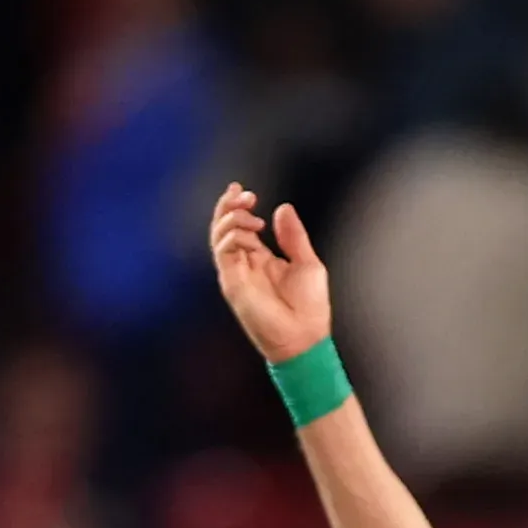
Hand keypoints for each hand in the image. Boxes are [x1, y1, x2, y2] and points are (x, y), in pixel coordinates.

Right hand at [208, 183, 333, 358]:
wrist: (305, 338)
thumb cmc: (309, 308)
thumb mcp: (307, 262)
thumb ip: (293, 236)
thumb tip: (282, 208)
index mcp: (261, 259)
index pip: (241, 226)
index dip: (237, 206)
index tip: (244, 190)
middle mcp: (245, 264)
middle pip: (224, 227)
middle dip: (229, 206)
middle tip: (244, 194)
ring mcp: (236, 274)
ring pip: (219, 236)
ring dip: (231, 218)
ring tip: (251, 212)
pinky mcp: (232, 284)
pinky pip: (222, 253)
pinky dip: (231, 236)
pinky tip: (249, 233)